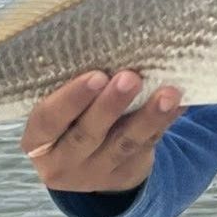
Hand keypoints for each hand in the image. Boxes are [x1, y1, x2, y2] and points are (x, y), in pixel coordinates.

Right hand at [20, 69, 183, 192]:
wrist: (89, 162)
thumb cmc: (71, 118)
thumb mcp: (61, 110)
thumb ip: (75, 87)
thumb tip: (109, 41)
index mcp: (38, 140)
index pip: (48, 120)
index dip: (70, 99)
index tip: (96, 76)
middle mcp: (62, 162)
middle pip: (86, 134)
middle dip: (110, 106)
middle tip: (131, 78)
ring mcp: (95, 174)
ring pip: (124, 144)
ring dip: (148, 117)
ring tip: (168, 94)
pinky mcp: (125, 175)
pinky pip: (147, 147)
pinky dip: (164, 123)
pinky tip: (179, 103)